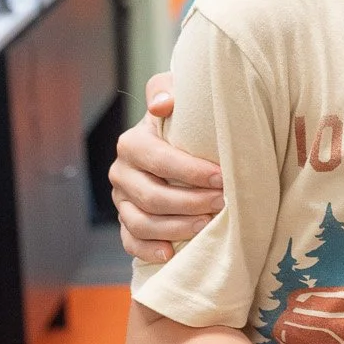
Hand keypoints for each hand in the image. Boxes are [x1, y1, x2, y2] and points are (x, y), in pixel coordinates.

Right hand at [110, 72, 223, 262]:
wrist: (182, 143)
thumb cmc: (187, 121)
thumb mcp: (181, 98)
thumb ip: (168, 90)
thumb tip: (161, 105)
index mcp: (133, 143)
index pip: (158, 160)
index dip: (190, 171)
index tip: (221, 177)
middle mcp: (122, 172)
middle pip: (151, 196)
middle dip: (189, 202)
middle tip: (222, 203)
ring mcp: (122, 201)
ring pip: (141, 222)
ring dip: (177, 227)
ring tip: (207, 226)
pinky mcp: (127, 223)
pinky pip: (131, 242)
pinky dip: (150, 250)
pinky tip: (172, 253)